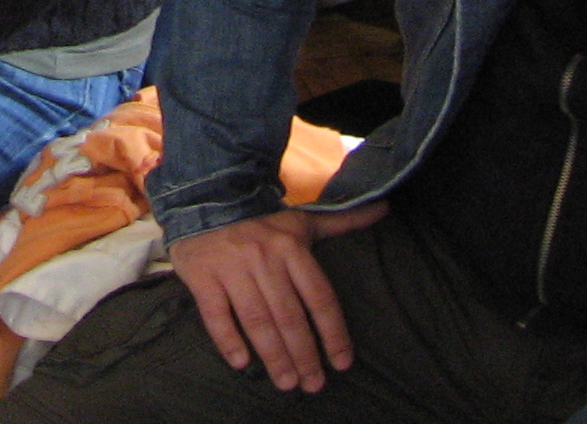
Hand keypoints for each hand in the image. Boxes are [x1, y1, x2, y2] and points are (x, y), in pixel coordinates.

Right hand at [171, 204, 389, 393]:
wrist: (202, 202)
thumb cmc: (259, 224)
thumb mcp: (300, 221)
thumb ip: (341, 221)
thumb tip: (384, 207)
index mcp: (291, 247)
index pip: (319, 298)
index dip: (333, 333)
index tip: (341, 364)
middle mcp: (263, 257)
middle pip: (289, 315)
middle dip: (304, 354)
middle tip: (313, 384)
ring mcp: (231, 267)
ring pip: (257, 319)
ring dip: (273, 355)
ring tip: (286, 382)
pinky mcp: (202, 275)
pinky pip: (216, 313)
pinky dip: (228, 339)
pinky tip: (241, 362)